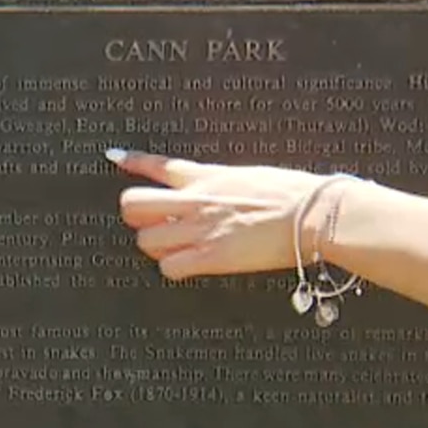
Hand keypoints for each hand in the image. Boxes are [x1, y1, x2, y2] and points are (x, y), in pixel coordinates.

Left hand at [112, 149, 335, 278]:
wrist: (312, 212)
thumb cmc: (293, 194)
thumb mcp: (250, 176)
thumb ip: (225, 182)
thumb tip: (221, 189)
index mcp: (208, 176)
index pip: (159, 165)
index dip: (133, 161)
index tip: (115, 158)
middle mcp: (195, 200)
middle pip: (134, 204)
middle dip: (137, 216)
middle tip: (152, 224)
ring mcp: (199, 229)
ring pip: (145, 240)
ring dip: (156, 247)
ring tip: (176, 248)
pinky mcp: (210, 256)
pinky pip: (169, 267)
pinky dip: (174, 269)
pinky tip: (189, 266)